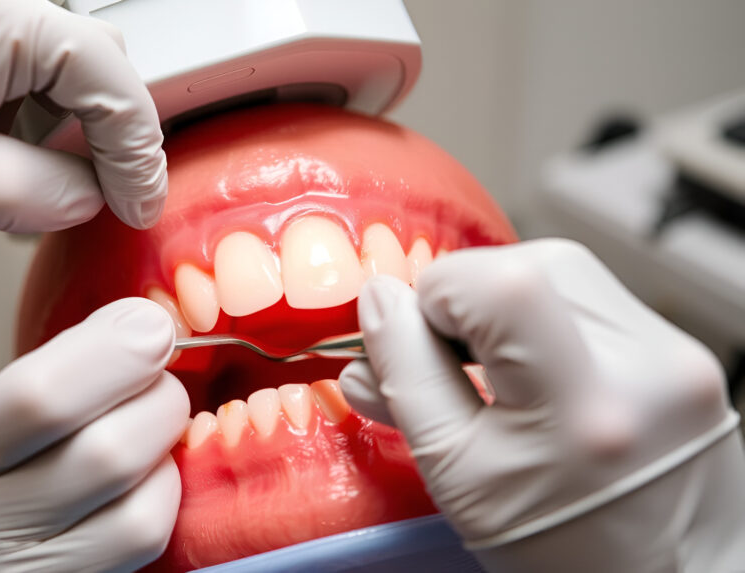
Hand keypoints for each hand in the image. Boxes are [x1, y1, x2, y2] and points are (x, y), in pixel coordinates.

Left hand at [0, 0, 165, 310]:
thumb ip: (20, 191)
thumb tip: (97, 190)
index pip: (85, 54)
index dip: (129, 131)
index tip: (135, 198)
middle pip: (93, 52)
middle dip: (112, 131)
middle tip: (105, 198)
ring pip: (81, 67)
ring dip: (87, 134)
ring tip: (43, 186)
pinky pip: (52, 80)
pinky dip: (63, 132)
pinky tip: (29, 166)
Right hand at [0, 299, 189, 572]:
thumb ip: (41, 385)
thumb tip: (141, 330)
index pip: (40, 395)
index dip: (115, 352)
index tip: (150, 326)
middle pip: (106, 451)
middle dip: (158, 399)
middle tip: (161, 382)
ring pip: (142, 506)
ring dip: (167, 453)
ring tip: (153, 431)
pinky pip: (146, 543)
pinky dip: (165, 496)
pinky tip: (147, 479)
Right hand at [339, 238, 744, 571]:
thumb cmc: (560, 549)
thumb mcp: (457, 477)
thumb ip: (405, 382)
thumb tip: (375, 305)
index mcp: (580, 410)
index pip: (496, 283)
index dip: (435, 296)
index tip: (413, 338)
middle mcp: (645, 368)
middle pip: (529, 266)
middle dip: (468, 299)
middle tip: (452, 361)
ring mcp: (676, 353)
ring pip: (560, 271)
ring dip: (506, 304)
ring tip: (499, 371)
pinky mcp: (683, 348)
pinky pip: (593, 298)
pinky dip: (546, 319)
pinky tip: (540, 370)